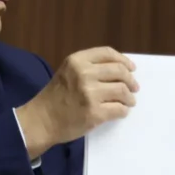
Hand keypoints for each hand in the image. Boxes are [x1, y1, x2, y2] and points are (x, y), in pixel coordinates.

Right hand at [16, 47, 137, 158]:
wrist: (41, 121)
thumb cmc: (55, 96)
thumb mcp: (67, 72)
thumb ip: (90, 67)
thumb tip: (122, 70)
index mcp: (76, 61)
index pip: (108, 53)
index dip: (124, 60)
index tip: (131, 68)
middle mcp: (84, 74)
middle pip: (120, 71)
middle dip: (131, 80)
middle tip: (134, 87)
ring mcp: (90, 94)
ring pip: (122, 91)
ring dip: (129, 97)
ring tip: (129, 101)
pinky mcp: (94, 113)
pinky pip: (119, 109)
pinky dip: (123, 111)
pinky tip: (121, 111)